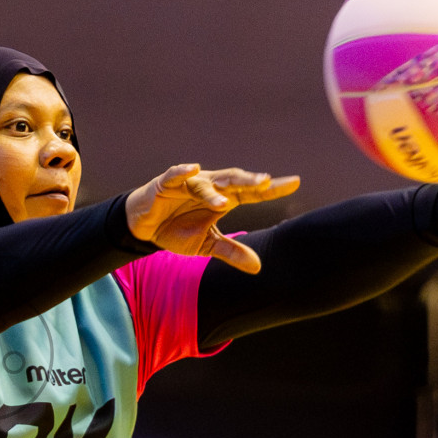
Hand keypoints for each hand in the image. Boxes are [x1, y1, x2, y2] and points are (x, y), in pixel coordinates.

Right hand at [125, 164, 300, 273]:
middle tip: (267, 182)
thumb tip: (258, 267)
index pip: (252, 192)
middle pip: (234, 181)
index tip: (295, 183)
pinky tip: (193, 170)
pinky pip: (175, 175)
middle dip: (249, 181)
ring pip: (206, 183)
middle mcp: (209, 187)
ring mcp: (187, 183)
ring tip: (224, 203)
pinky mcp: (165, 184)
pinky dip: (183, 172)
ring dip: (214, 191)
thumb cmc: (176, 230)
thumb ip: (230, 252)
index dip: (272, 188)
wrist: (143, 228)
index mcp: (223, 199)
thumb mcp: (206, 245)